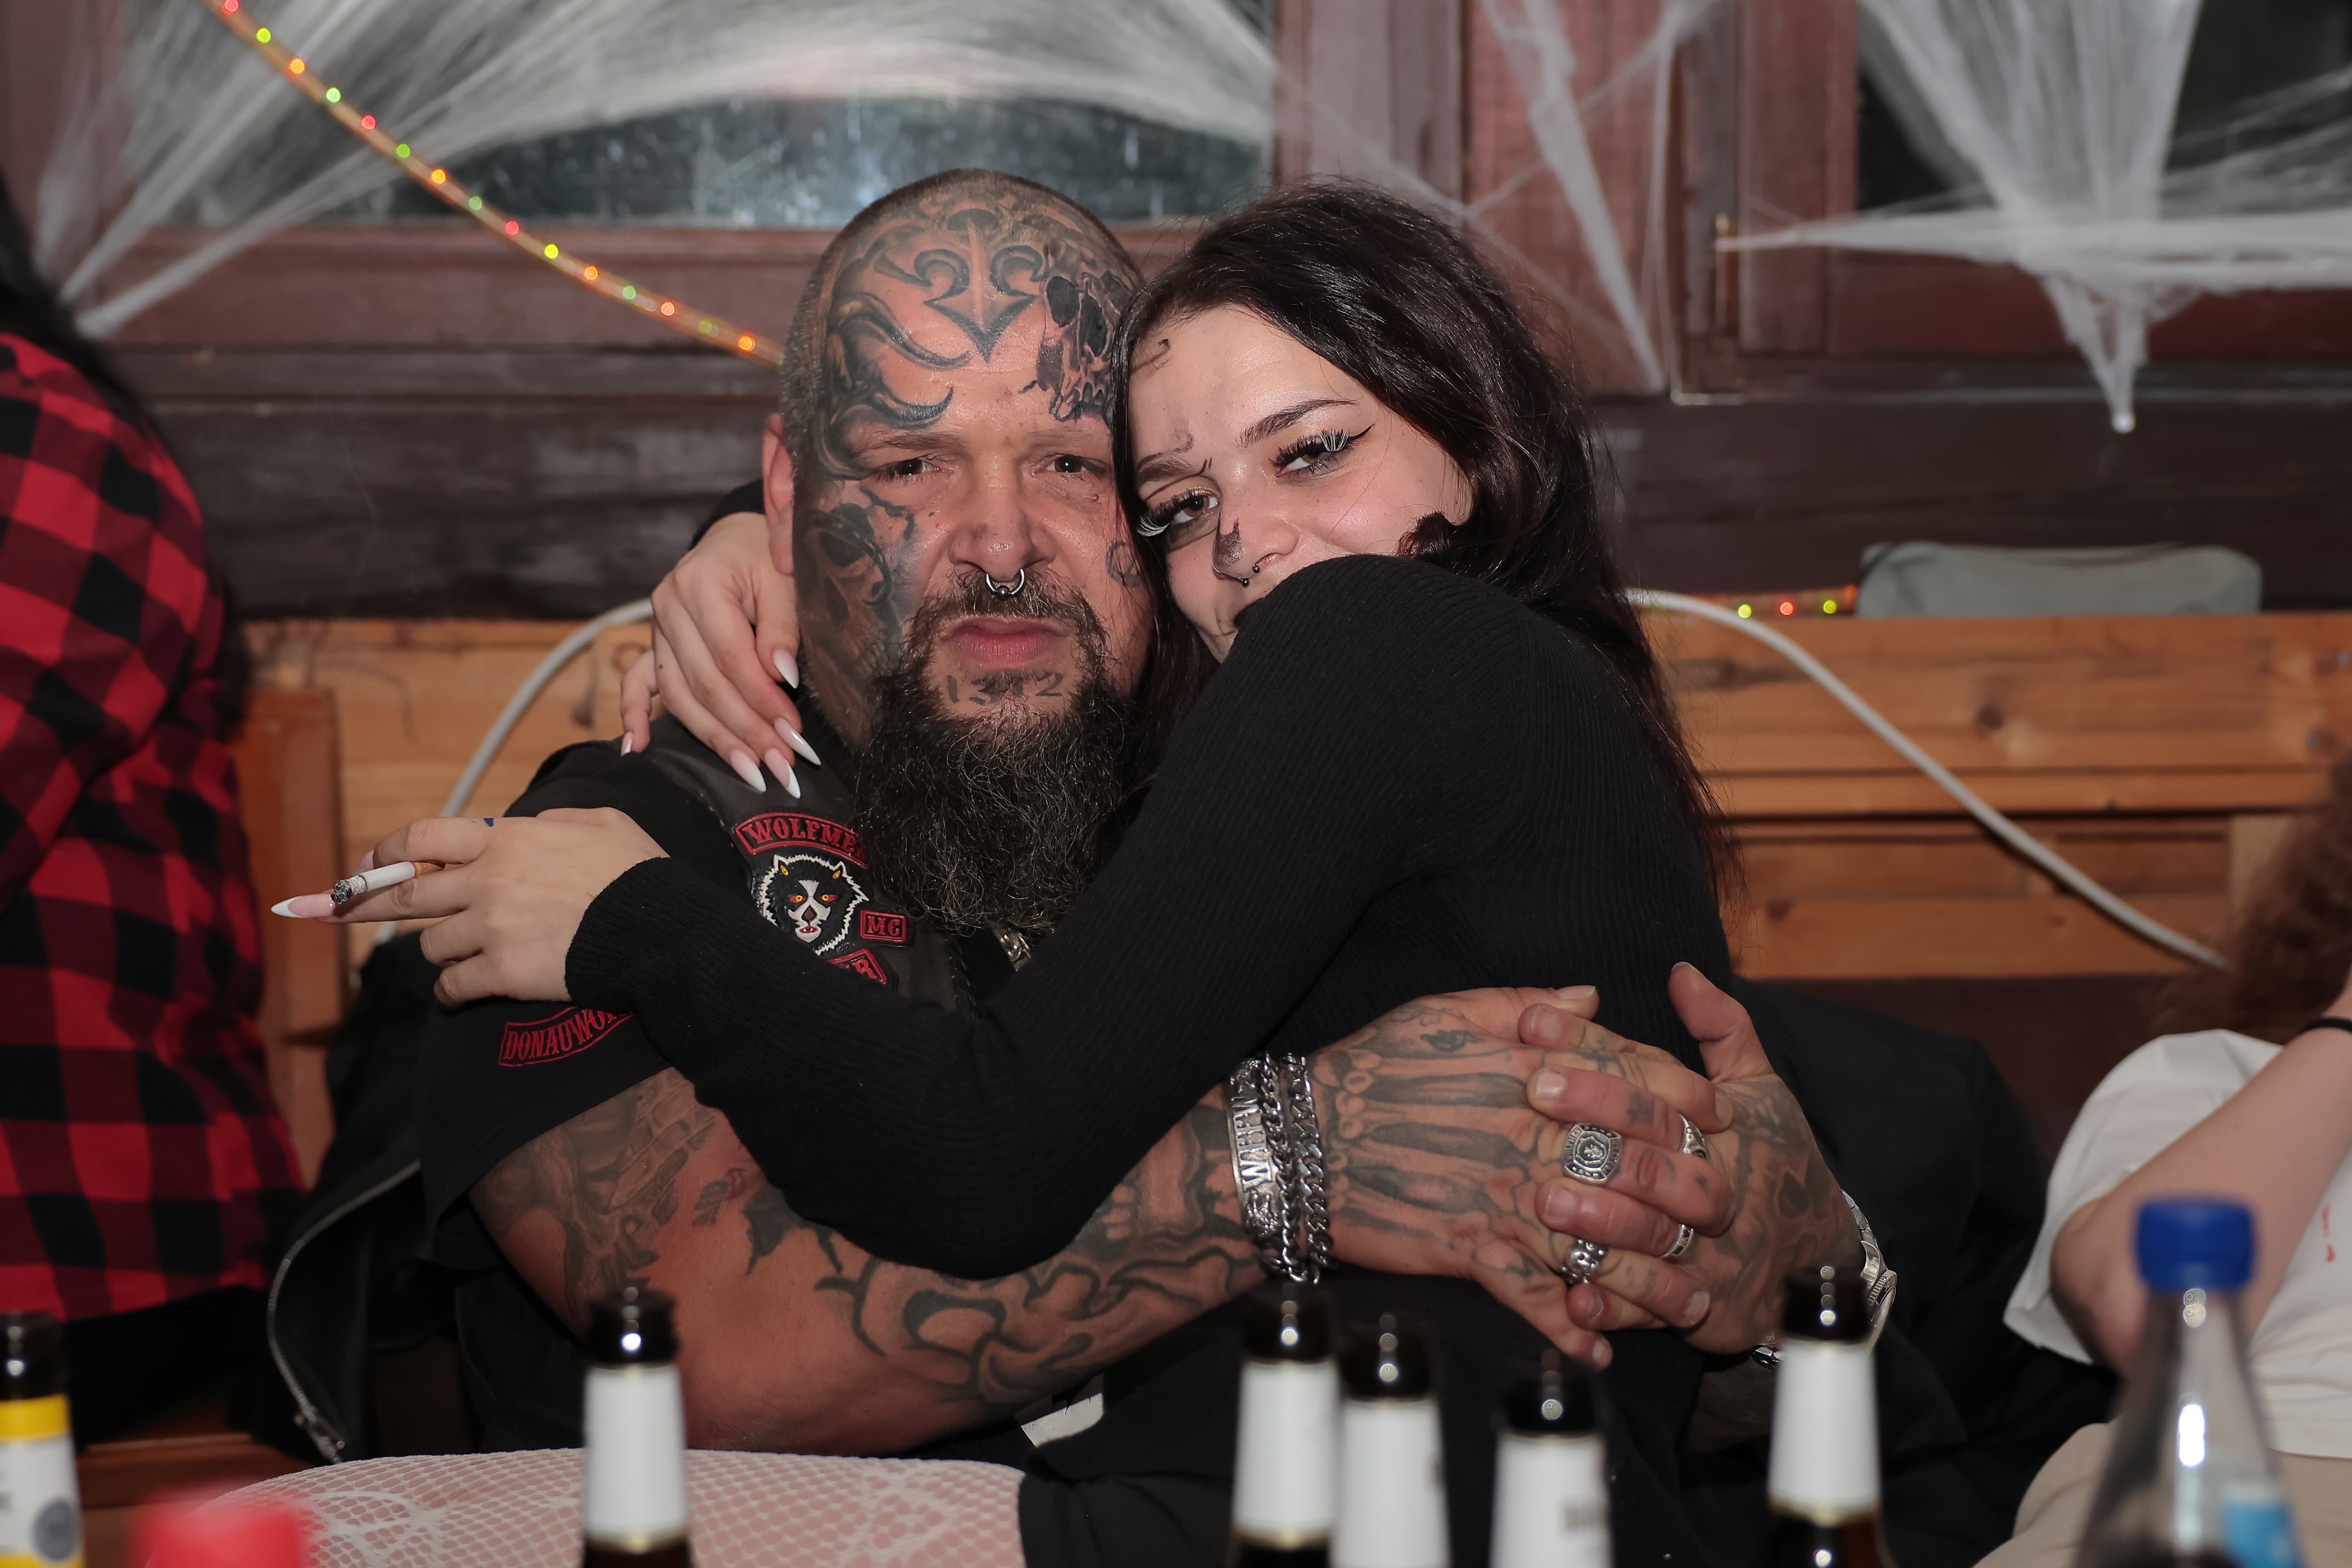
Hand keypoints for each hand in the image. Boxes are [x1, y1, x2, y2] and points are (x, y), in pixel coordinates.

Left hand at [331, 810, 666, 1005]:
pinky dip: (451, 992)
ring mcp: (491, 929)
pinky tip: (461, 994)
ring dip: (441, 950)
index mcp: (507, 841)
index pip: (424, 838)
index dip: (389, 850)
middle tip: (337, 913)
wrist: (658, 929)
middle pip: (408, 896)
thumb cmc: (636, 873)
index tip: (369, 865)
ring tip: (461, 957)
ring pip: (432, 944)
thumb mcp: (601, 822)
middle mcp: (488, 882)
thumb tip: (529, 827)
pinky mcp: (503, 973)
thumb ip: (554, 821)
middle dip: (367, 904)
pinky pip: (453, 985)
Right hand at [619, 508, 810, 790]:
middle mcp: (668, 607)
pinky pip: (637, 683)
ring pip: (680, 696)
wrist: (737, 539)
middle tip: (781, 764)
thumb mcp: (784, 578)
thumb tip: (781, 676)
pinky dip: (633, 715)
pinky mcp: (655, 645)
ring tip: (749, 772)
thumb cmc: (767, 557)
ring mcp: (656, 629)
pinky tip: (637, 748)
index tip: (793, 733)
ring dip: (714, 738)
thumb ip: (782, 625)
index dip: (762, 699)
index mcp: (700, 583)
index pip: (731, 656)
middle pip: (705, 683)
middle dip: (746, 729)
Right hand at [1312, 986, 1731, 1367]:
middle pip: (1634, 1162)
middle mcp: (1526, 1134)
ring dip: (1649, 1273)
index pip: (1630, 1078)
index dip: (1683, 1096)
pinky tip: (1600, 1347)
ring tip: (1690, 1299)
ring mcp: (1502, 1196)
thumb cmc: (1367, 1069)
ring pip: (1599, 1237)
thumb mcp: (1442, 1012)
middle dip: (1689, 1187)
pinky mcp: (1471, 1248)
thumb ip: (1524, 1002)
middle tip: (1727, 1208)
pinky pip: (1535, 1296)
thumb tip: (1591, 998)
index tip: (1718, 1114)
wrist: (1299, 1144)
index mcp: (1525, 1071)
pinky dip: (1569, 1327)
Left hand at [1529, 964, 1860, 1351]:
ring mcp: (1708, 1252)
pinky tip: (1573, 1299)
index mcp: (1722, 1129)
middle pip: (1660, 1159)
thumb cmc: (1775, 1161)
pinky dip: (1615, 1306)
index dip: (1594, 1051)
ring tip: (1547, 1203)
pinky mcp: (1701, 1308)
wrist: (1818, 1262)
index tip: (1534, 1026)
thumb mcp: (1760, 1090)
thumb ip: (1724, 1028)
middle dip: (1599, 1129)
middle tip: (1535, 1100)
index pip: (1654, 1082)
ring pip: (1655, 1237)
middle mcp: (1717, 1188)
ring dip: (1602, 1222)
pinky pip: (1652, 1310)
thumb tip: (1682, 971)